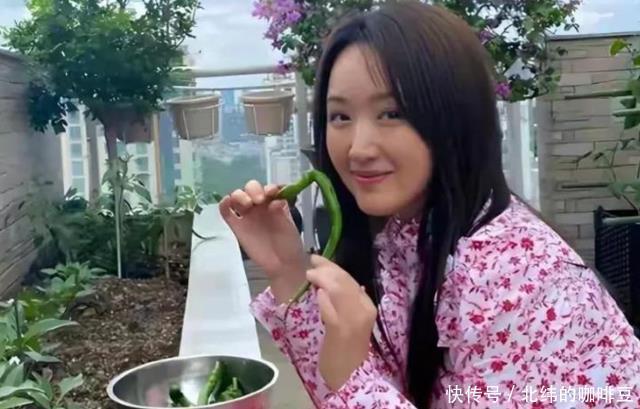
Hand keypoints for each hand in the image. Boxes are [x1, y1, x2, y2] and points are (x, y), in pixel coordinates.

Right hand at [219, 180, 306, 301]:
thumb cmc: (289, 244)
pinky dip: (224, 204)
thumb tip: (273, 201)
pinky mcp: (236, 227)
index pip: (267, 188)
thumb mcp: (289, 226)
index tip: (271, 193)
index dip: (268, 187)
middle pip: (250, 188)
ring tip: (247, 205)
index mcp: (273, 202)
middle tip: (258, 201)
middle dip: (253, 189)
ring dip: (240, 195)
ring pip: (237, 197)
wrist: (283, 264)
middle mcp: (259, 206)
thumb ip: (281, 212)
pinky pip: (226, 212)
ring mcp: (246, 215)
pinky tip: (226, 202)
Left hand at [306, 255, 376, 390]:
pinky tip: (317, 293)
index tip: (320, 261)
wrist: (350, 376)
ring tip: (311, 274)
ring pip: (339, 292)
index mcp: (367, 307)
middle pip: (345, 282)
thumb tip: (345, 283)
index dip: (334, 267)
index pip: (351, 280)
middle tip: (312, 261)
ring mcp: (353, 321)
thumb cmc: (347, 349)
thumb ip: (349, 302)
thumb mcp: (352, 321)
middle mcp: (364, 311)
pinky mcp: (340, 332)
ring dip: (323, 279)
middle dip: (327, 269)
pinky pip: (332, 311)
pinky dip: (324, 300)